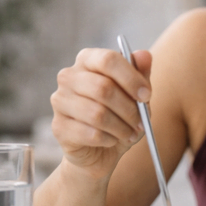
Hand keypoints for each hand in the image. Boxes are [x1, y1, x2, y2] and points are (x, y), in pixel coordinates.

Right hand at [50, 48, 152, 178]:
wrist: (100, 150)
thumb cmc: (119, 116)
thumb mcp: (135, 95)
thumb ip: (140, 74)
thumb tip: (144, 55)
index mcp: (88, 60)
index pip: (108, 59)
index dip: (130, 78)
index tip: (147, 95)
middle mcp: (68, 76)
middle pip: (103, 88)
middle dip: (129, 109)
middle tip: (141, 122)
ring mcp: (60, 101)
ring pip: (97, 114)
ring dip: (121, 127)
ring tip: (130, 134)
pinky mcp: (59, 127)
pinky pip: (91, 134)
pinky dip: (110, 139)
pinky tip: (113, 140)